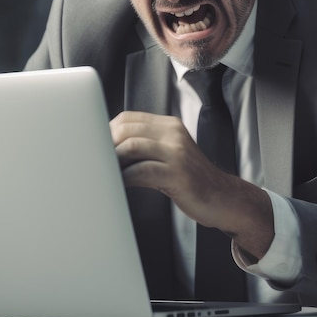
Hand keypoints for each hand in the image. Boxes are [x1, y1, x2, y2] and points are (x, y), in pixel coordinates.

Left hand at [110, 111, 274, 259]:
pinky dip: (125, 177)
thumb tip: (107, 152)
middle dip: (105, 145)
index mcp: (169, 126)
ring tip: (102, 173)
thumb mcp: (168, 155)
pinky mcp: (178, 173)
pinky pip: (142, 171)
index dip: (107, 131)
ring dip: (112, 161)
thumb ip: (145, 148)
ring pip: (132, 146)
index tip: (95, 147)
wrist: (222, 198)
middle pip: (127, 129)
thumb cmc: (189, 180)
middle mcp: (173, 134)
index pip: (128, 118)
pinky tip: (117, 185)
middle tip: (94, 162)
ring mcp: (177, 152)